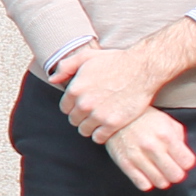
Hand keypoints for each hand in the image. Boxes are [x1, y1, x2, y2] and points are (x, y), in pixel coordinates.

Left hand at [59, 22, 195, 141]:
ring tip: (99, 121)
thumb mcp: (86, 57)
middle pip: (74, 120)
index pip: (65, 108)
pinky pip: (99, 138)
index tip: (82, 105)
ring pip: (84, 130)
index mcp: (74, 90)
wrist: (142, 70)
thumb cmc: (115, 61)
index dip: (73, 106)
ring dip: (90, 127)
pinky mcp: (114, 123)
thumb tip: (52, 79)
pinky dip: (101, 135)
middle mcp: (84, 104)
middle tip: (92, 113)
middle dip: (81, 117)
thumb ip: (65, 67)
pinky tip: (106, 129)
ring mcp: (99, 115)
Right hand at [106, 108, 195, 191]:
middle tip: (170, 167)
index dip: (186, 162)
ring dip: (162, 179)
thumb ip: (180, 139)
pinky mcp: (124, 163)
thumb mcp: (167, 122)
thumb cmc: (144, 119)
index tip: (180, 160)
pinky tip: (146, 174)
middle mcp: (152, 147)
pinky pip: (143, 185)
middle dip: (176, 173)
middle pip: (176, 176)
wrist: (115, 115)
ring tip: (158, 170)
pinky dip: (147, 182)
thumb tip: (183, 157)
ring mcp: (137, 156)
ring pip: (161, 183)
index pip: (187, 162)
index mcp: (166, 136)